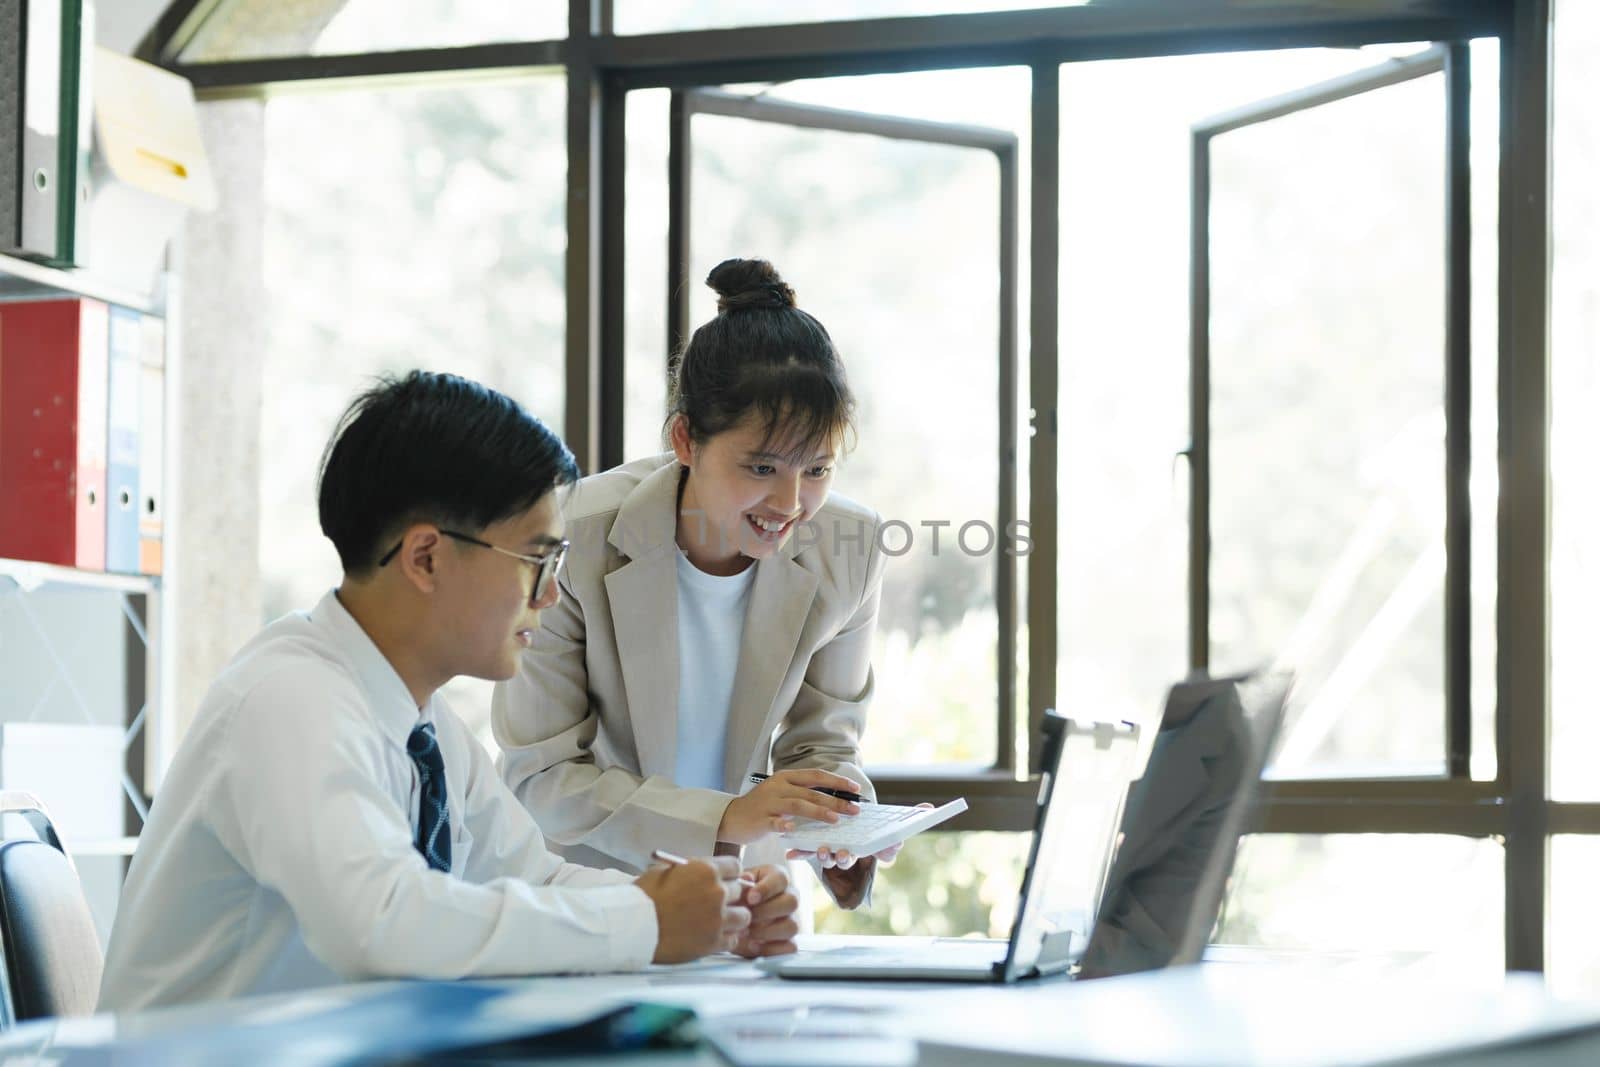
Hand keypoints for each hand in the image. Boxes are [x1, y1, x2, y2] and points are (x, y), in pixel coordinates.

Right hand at [634, 855, 750, 963]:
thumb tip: (702, 872)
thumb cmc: (643, 897)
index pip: (736, 866)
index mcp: (706, 870)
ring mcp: (718, 918)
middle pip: (740, 891)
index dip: (730, 874)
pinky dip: (726, 938)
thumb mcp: (667, 871)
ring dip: (734, 918)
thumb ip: (691, 871)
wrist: (631, 926)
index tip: (726, 880)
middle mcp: (717, 892)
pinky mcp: (713, 942)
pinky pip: (733, 939)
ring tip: (718, 922)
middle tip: (718, 903)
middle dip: (731, 896)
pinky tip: (713, 937)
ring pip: (744, 916)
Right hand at [716, 769, 861, 845]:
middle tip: (854, 810)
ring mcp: (769, 802)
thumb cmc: (762, 807)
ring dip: (818, 811)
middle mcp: (778, 787)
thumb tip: (832, 797)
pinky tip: (794, 830)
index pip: (816, 775)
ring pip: (798, 805)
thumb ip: (803, 792)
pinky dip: (785, 825)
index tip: (855, 790)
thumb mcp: (782, 792)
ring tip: (835, 820)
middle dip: (836, 801)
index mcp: (786, 777)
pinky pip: (775, 822)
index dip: (837, 781)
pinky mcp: (760, 819)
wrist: (732, 817)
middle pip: (812, 791)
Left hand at [731, 864, 799, 957]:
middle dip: (766, 911)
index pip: (782, 879)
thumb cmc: (736, 896)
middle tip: (746, 917)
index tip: (750, 898)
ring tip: (745, 933)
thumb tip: (746, 880)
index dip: (767, 889)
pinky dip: (771, 948)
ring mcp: (791, 920)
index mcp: (777, 878)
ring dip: (767, 932)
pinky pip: (790, 947)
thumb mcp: (735, 885)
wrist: (730, 918)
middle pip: (792, 902)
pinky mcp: (789, 941)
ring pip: (792, 926)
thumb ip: (740, 883)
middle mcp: (789, 897)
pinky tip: (753, 945)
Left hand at [784, 803, 933, 909]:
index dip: (858, 855)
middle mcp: (845, 852)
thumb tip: (929, 808)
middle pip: (841, 859)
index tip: (856, 852)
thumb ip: (910, 817)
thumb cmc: (874, 826)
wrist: (852, 821)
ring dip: (820, 854)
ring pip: (824, 855)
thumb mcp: (892, 822)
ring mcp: (830, 850)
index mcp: (862, 848)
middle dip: (838, 858)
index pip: (861, 855)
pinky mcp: (815, 845)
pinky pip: (806, 849)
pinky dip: (799, 851)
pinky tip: (790, 851)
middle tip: (838, 854)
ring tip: (818, 849)